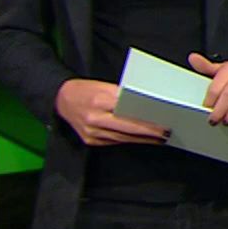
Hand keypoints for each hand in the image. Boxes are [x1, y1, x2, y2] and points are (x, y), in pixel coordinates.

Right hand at [55, 79, 169, 146]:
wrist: (61, 100)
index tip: (161, 120)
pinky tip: (142, 140)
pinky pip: (114, 142)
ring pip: (122, 138)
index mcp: (99, 101)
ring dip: (142, 139)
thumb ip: (122, 95)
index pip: (128, 111)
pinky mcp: (91, 141)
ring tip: (159, 137)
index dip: (145, 118)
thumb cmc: (86, 90)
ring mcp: (92, 133)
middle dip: (149, 132)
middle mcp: (94, 119)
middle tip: (166, 132)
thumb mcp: (103, 86)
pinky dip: (130, 141)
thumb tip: (144, 103)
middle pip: (127, 128)